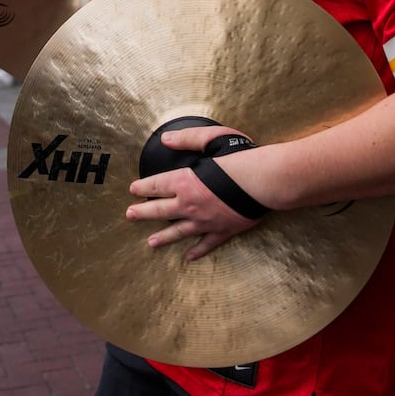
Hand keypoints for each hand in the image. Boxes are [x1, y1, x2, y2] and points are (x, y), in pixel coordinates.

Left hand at [126, 124, 263, 260]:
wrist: (263, 182)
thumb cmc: (240, 158)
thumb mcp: (210, 139)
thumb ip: (186, 139)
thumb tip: (166, 138)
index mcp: (185, 181)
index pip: (156, 185)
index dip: (143, 187)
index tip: (133, 190)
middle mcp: (190, 204)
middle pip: (160, 210)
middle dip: (143, 213)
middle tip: (130, 216)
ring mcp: (205, 221)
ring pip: (178, 232)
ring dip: (163, 237)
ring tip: (151, 243)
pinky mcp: (223, 231)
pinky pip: (206, 244)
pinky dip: (197, 251)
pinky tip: (189, 257)